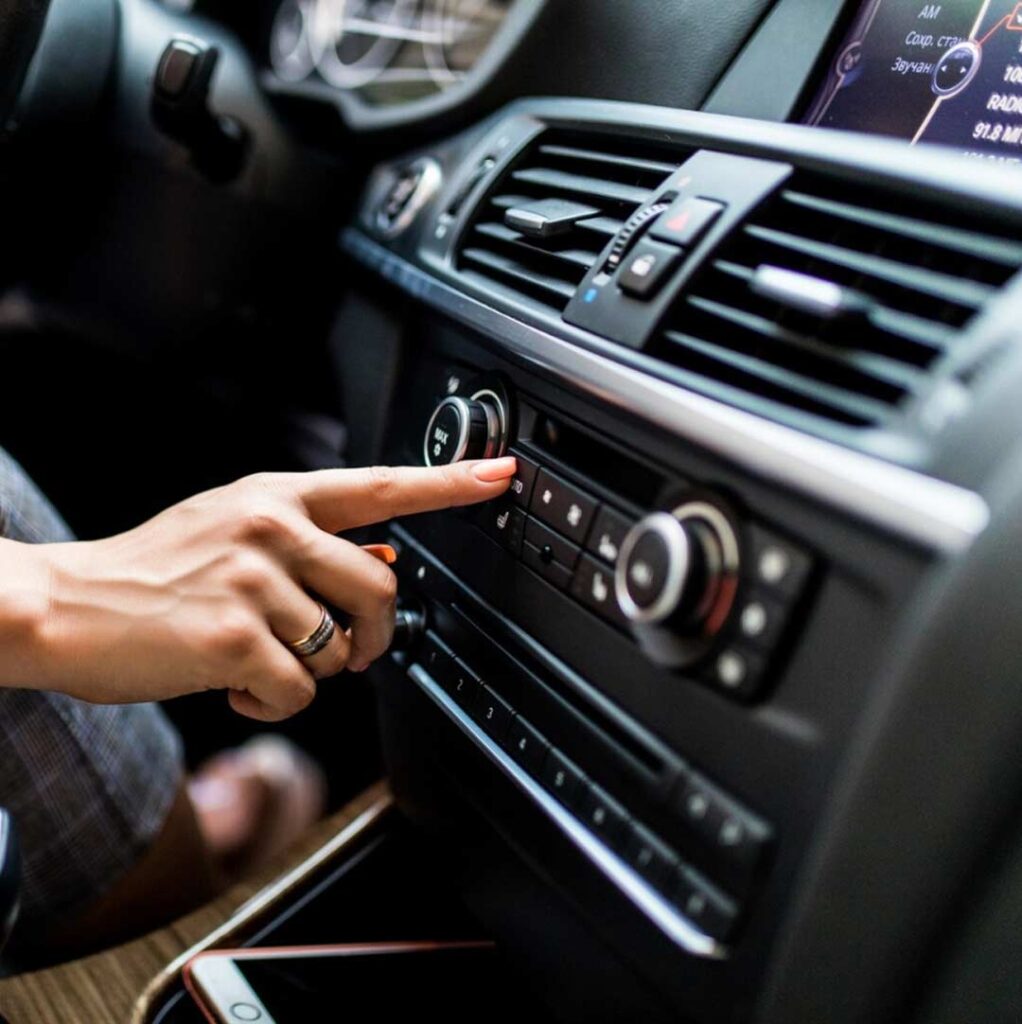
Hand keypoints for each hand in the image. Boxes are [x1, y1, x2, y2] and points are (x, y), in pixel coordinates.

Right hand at [9, 458, 514, 720]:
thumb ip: (310, 544)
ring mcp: (255, 580)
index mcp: (278, 496)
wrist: (67, 606)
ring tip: (261, 662)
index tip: (502, 475)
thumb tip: (388, 565)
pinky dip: (273, 705)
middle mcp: (273, 528)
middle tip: (345, 653)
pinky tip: (234, 687)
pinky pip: (300, 692)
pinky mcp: (236, 636)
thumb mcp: (233, 530)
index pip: (382, 485)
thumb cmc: (154, 571)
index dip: (450, 484)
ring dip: (311, 673)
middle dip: (373, 637)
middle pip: (382, 590)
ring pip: (341, 649)